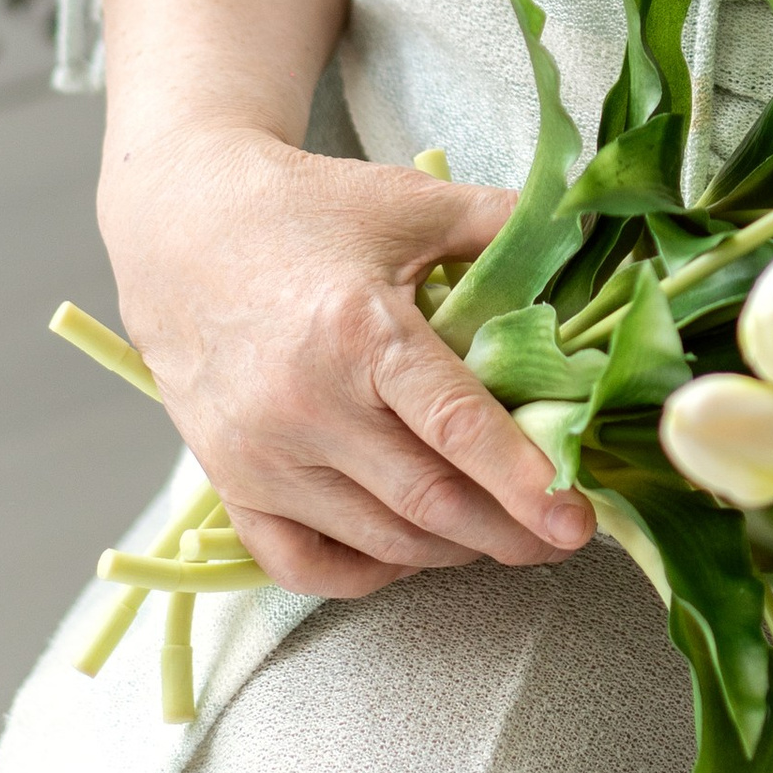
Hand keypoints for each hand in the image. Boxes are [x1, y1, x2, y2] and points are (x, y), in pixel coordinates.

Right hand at [101, 121, 596, 599]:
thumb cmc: (307, 212)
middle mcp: (305, 407)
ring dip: (452, 550)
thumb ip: (503, 224)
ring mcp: (261, 456)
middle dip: (508, 532)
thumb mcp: (412, 202)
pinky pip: (304, 564)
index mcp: (359, 333)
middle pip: (427, 501)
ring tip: (504, 534)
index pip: (456, 428)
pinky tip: (415, 547)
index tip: (577, 518)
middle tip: (563, 538)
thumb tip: (590, 236)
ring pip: (379, 539)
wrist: (183, 229)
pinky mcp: (230, 483)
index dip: (525, 480)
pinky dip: (370, 571)